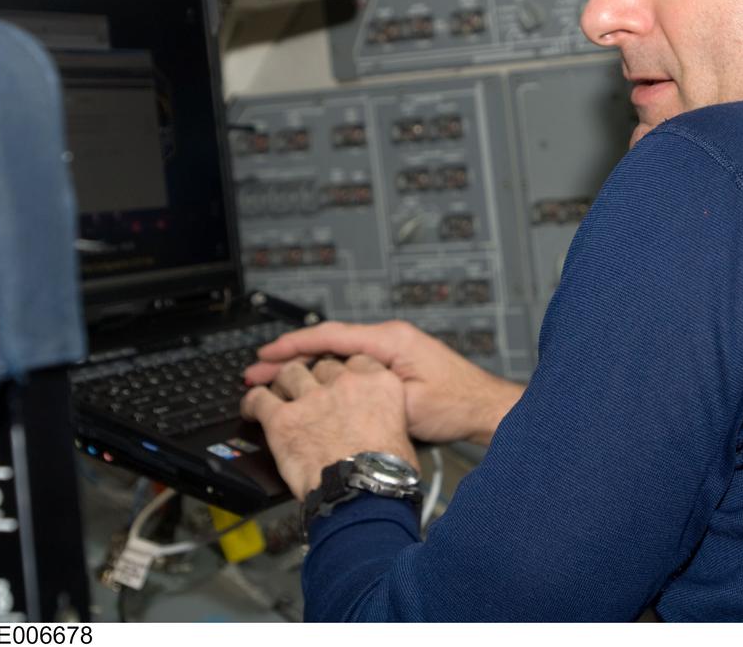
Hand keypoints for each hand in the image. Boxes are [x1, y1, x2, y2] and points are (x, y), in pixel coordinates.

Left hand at [240, 354, 416, 498]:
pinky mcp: (283, 418)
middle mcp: (345, 383)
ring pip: (289, 373)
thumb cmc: (385, 474)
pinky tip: (252, 408)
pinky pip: (259, 399)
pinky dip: (252, 402)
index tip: (339, 380)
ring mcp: (312, 398)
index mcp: (378, 383)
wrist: (361, 492)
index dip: (344, 371)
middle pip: (322, 366)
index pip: (356, 361)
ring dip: (284, 383)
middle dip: (315, 378)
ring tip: (280, 393)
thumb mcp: (401, 433)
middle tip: (310, 393)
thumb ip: (385, 416)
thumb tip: (377, 426)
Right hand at [244, 320, 524, 446]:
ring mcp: (393, 349)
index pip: (330, 335)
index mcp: (390, 340)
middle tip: (256, 370)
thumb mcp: (408, 404)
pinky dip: (326, 371)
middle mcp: (389, 338)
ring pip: (337, 352)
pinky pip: (351, 363)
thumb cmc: (457, 404)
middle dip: (289, 355)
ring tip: (274, 378)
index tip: (265, 355)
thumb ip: (370, 394)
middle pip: (328, 342)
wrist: (486, 407)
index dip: (293, 345)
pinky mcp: (395, 364)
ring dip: (306, 364)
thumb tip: (335, 391)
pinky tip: (311, 385)